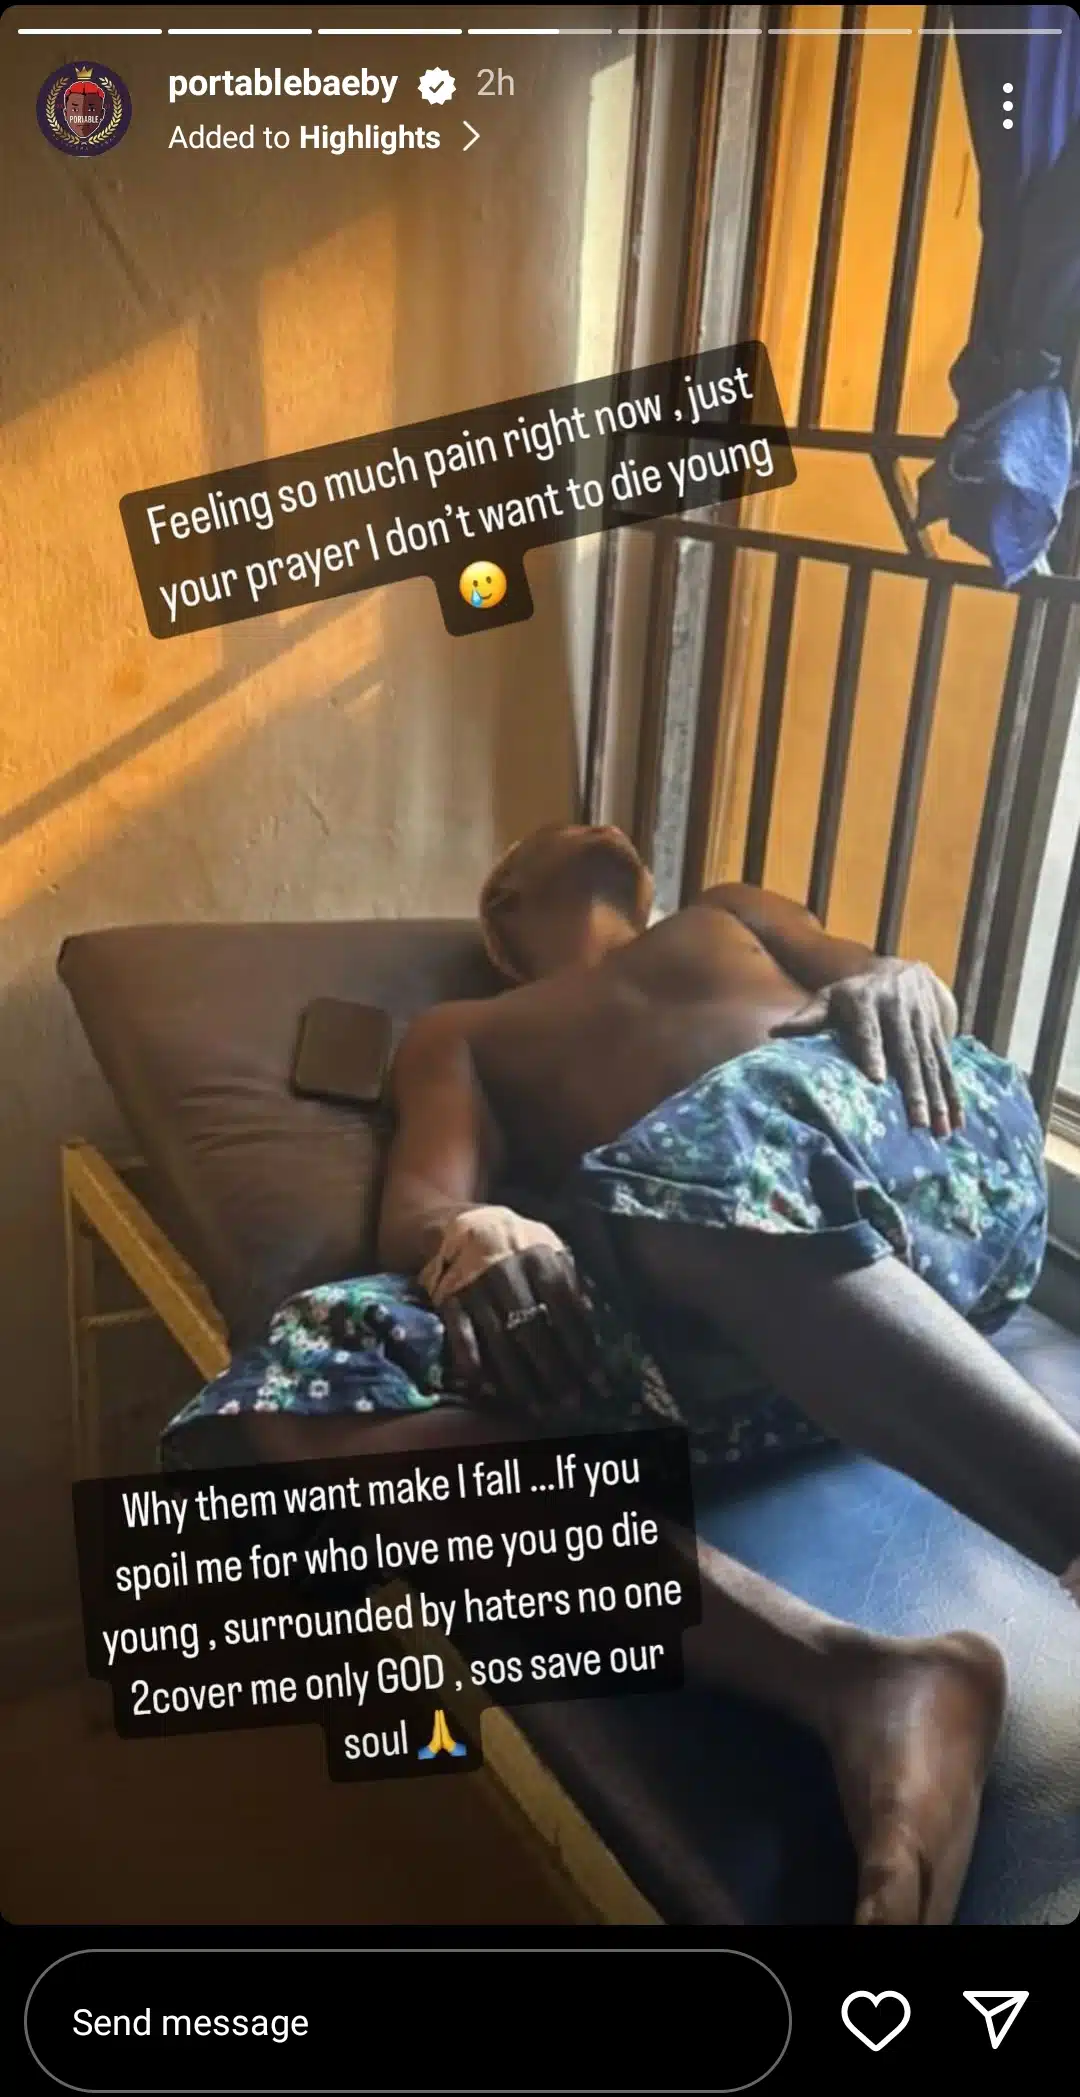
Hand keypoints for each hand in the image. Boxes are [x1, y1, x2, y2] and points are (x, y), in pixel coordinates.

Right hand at [420, 1206, 597, 1414]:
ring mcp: (474, 1285)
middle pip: (532, 1327)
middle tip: (569, 1402)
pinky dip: (472, 1361)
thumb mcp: (549, 1245)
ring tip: (537, 1407)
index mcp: (538, 1254)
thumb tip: (595, 1315)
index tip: (595, 1377)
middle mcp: (505, 1270)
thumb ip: (570, 1276)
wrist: (461, 1223)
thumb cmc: (518, 1242)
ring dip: (518, 1378)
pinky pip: (460, 1334)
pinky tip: (487, 1388)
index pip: (564, 1304)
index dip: (580, 1343)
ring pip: (498, 1338)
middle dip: (552, 1369)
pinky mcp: (448, 1298)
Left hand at [770, 959, 963, 1135]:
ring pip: (931, 1062)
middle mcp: (898, 1009)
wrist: (903, 968)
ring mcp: (923, 1020)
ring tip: (940, 1130)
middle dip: (914, 1089)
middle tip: (917, 1122)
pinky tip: (956, 1120)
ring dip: (938, 1098)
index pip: (869, 1030)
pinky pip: (947, 1065)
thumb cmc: (854, 994)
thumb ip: (808, 1018)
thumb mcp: (830, 997)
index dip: (873, 1053)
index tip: (876, 1080)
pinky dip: (953, 1094)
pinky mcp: (939, 1032)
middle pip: (907, 1052)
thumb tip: (775, 1034)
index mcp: (866, 1001)